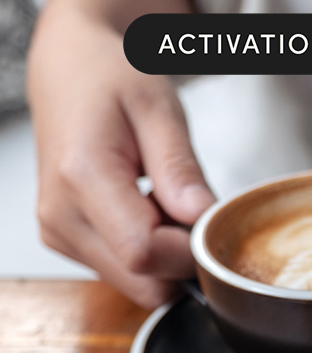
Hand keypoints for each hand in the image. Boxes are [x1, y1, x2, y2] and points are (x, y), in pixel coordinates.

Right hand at [27, 4, 214, 307]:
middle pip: (143, 281)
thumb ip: (180, 169)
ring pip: (137, 284)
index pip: (145, 255)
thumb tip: (203, 219)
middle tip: (189, 205)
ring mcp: (59, 232)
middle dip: (181, 257)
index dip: (190, 250)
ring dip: (167, 254)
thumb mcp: (160, 110)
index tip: (210, 218)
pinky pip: (125, 271)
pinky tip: (149, 207)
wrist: (68, 69)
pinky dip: (150, 251)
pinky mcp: (66, 240)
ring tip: (164, 198)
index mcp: (81, 179)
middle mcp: (61, 216)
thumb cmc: (112, 79)